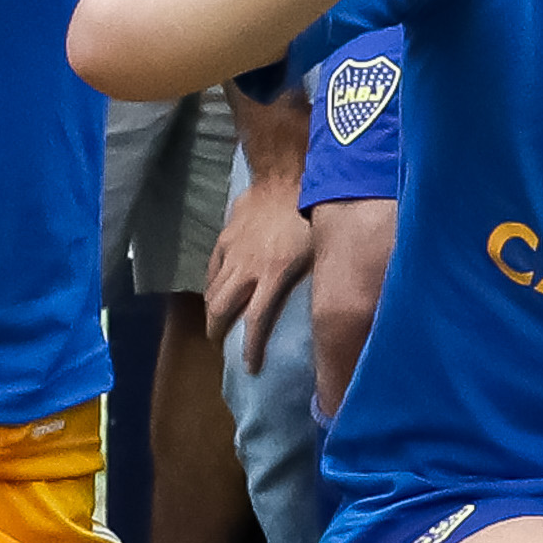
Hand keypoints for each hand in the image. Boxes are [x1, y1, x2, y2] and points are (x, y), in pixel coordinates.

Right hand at [205, 169, 317, 370]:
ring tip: (216, 323)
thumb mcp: (322, 250)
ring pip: (213, 290)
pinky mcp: (225, 238)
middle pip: (223, 309)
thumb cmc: (312, 213)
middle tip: (223, 344)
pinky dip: (211, 284)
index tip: (249, 368)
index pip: (256, 322)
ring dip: (212, 311)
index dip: (250, 348)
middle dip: (219, 331)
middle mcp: (247, 268)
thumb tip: (331, 305)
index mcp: (273, 275)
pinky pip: (212, 268)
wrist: (286, 174)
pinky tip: (215, 291)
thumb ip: (318, 280)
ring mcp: (232, 252)